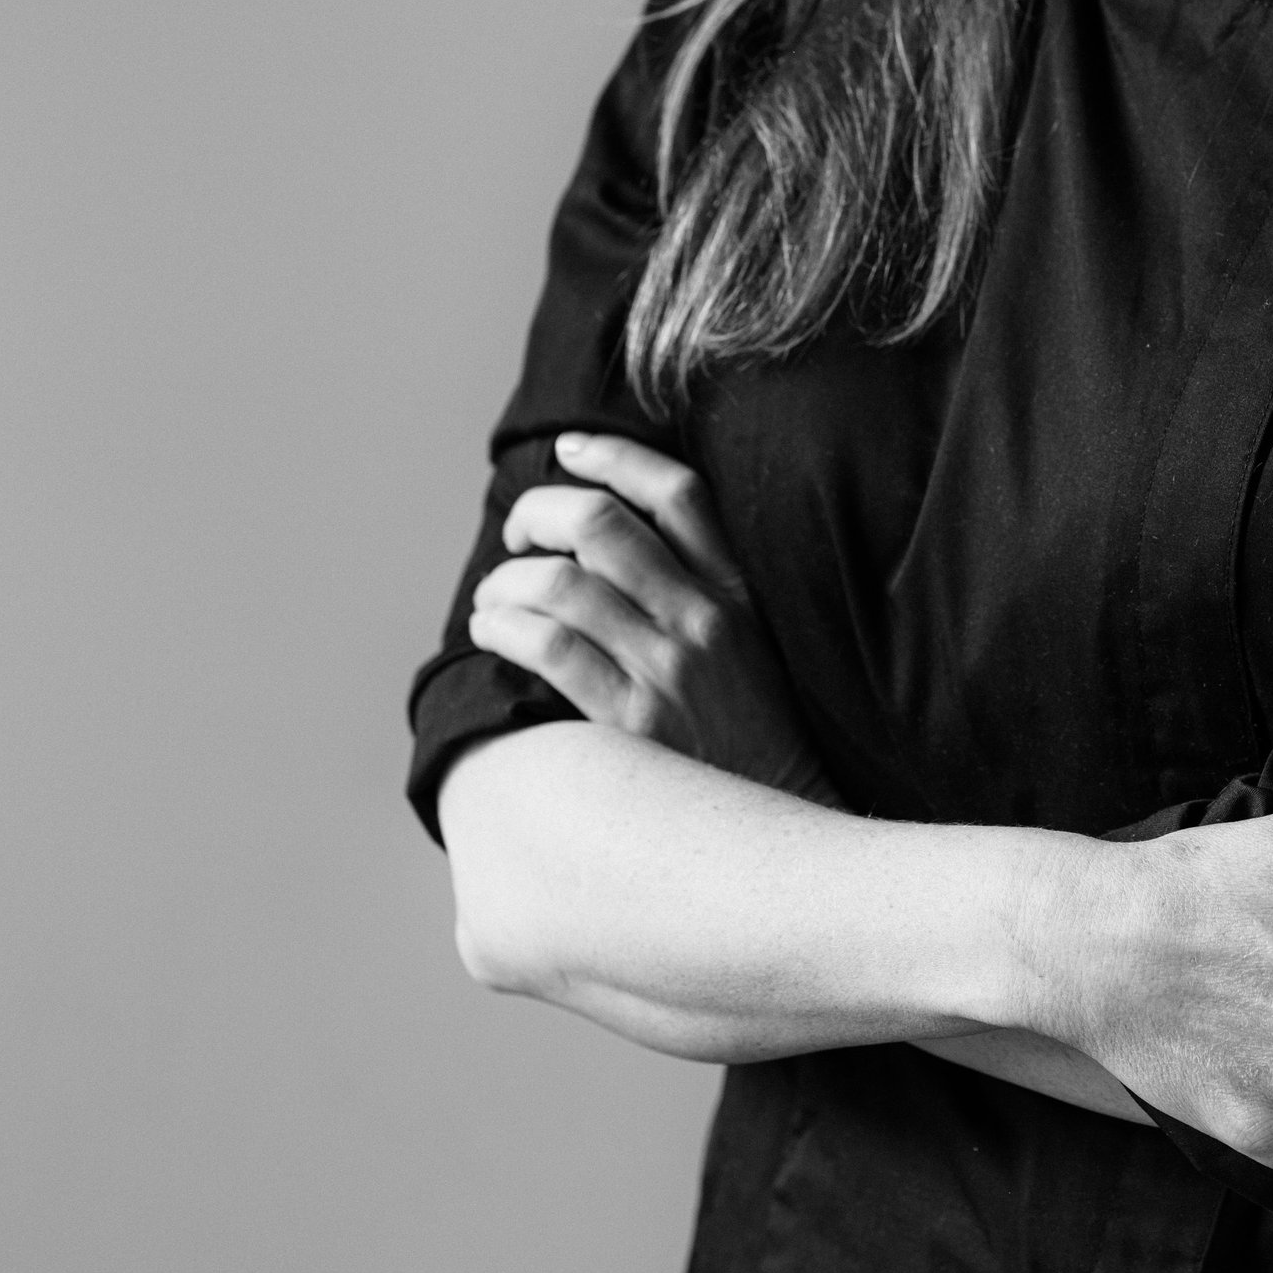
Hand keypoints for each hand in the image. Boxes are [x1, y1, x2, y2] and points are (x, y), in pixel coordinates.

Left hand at [468, 431, 823, 792]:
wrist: (779, 823)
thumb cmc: (751, 734)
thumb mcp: (751, 645)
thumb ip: (699, 590)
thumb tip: (607, 538)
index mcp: (737, 590)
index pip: (677, 491)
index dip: (612, 455)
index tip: (567, 449)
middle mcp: (705, 618)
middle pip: (600, 523)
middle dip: (536, 514)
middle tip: (517, 537)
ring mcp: (669, 669)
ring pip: (561, 582)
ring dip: (506, 580)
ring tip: (494, 599)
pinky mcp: (632, 723)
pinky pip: (547, 648)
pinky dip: (503, 628)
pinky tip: (492, 634)